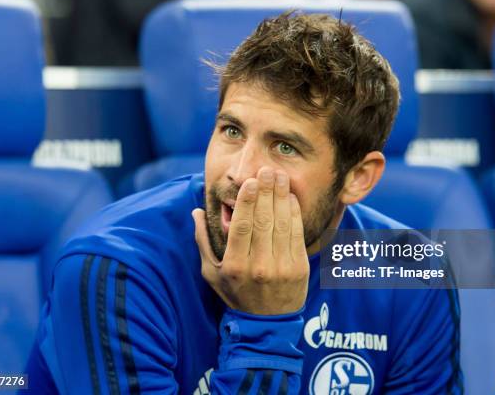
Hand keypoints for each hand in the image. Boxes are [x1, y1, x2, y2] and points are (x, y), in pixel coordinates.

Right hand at [192, 167, 309, 314]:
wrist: (266, 324)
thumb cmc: (235, 293)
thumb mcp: (211, 273)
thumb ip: (203, 242)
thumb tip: (195, 212)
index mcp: (235, 266)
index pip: (242, 227)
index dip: (246, 202)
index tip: (249, 181)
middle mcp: (259, 266)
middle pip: (263, 221)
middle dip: (266, 192)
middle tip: (267, 170)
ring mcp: (281, 267)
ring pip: (281, 224)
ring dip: (281, 197)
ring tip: (279, 176)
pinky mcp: (299, 268)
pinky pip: (297, 234)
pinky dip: (294, 213)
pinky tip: (290, 197)